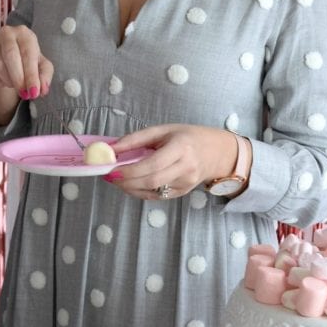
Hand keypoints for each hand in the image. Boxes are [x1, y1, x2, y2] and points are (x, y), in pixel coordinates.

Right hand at [0, 24, 53, 123]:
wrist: (12, 56)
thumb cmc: (29, 59)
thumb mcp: (42, 66)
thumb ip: (45, 76)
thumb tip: (42, 90)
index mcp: (25, 34)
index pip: (28, 54)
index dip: (31, 75)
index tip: (34, 92)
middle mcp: (7, 34)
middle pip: (10, 55)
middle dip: (18, 78)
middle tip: (23, 93)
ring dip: (8, 80)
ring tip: (15, 85)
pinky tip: (4, 82)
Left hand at [106, 124, 239, 199]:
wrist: (217, 152)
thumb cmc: (187, 136)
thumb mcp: (163, 130)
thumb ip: (136, 139)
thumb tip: (111, 148)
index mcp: (181, 148)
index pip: (152, 164)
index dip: (130, 170)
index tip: (111, 169)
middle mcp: (186, 168)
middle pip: (152, 181)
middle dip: (127, 181)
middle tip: (109, 176)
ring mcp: (186, 183)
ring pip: (153, 191)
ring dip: (130, 188)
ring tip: (117, 180)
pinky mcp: (183, 193)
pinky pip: (157, 195)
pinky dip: (140, 192)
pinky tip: (130, 184)